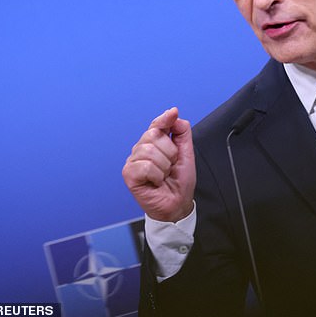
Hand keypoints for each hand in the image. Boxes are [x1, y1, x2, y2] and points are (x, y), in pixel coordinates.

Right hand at [122, 107, 195, 221]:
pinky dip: (156, 176)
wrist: (178, 203)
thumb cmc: (180, 180)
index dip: (165, 118)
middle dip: (170, 152)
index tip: (174, 112)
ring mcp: (133, 161)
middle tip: (170, 166)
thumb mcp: (186, 152)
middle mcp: (141, 149)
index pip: (157, 124)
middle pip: (154, 135)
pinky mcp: (129, 174)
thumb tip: (173, 114)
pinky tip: (156, 182)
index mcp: (154, 143)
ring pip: (150, 151)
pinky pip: (145, 166)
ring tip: (163, 175)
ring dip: (164, 166)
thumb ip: (181, 132)